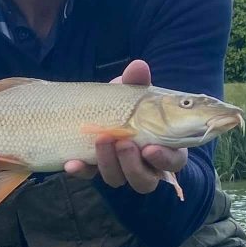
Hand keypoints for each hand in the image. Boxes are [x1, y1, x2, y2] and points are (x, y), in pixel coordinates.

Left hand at [64, 60, 187, 193]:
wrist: (102, 110)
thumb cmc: (128, 104)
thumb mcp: (133, 92)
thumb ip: (137, 82)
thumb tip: (138, 66)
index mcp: (164, 147)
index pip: (173, 162)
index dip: (164, 159)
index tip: (150, 148)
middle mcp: (144, 166)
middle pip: (145, 180)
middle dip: (132, 165)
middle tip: (123, 143)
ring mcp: (119, 170)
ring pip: (118, 180)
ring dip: (109, 163)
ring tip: (101, 139)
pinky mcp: (97, 170)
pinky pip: (90, 176)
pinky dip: (82, 170)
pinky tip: (72, 163)